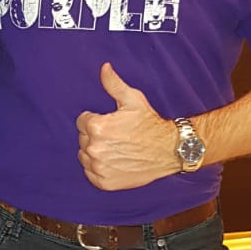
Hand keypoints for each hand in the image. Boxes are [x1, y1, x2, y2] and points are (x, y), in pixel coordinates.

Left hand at [77, 63, 177, 189]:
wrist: (168, 150)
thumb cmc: (150, 124)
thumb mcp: (132, 100)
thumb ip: (113, 84)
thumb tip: (104, 68)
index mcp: (97, 127)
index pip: (81, 121)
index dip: (95, 119)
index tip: (110, 123)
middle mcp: (95, 149)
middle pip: (82, 139)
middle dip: (95, 135)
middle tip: (115, 135)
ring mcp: (99, 167)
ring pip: (84, 156)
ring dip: (95, 152)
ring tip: (115, 148)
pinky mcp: (104, 182)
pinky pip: (90, 173)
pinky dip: (98, 169)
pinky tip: (114, 161)